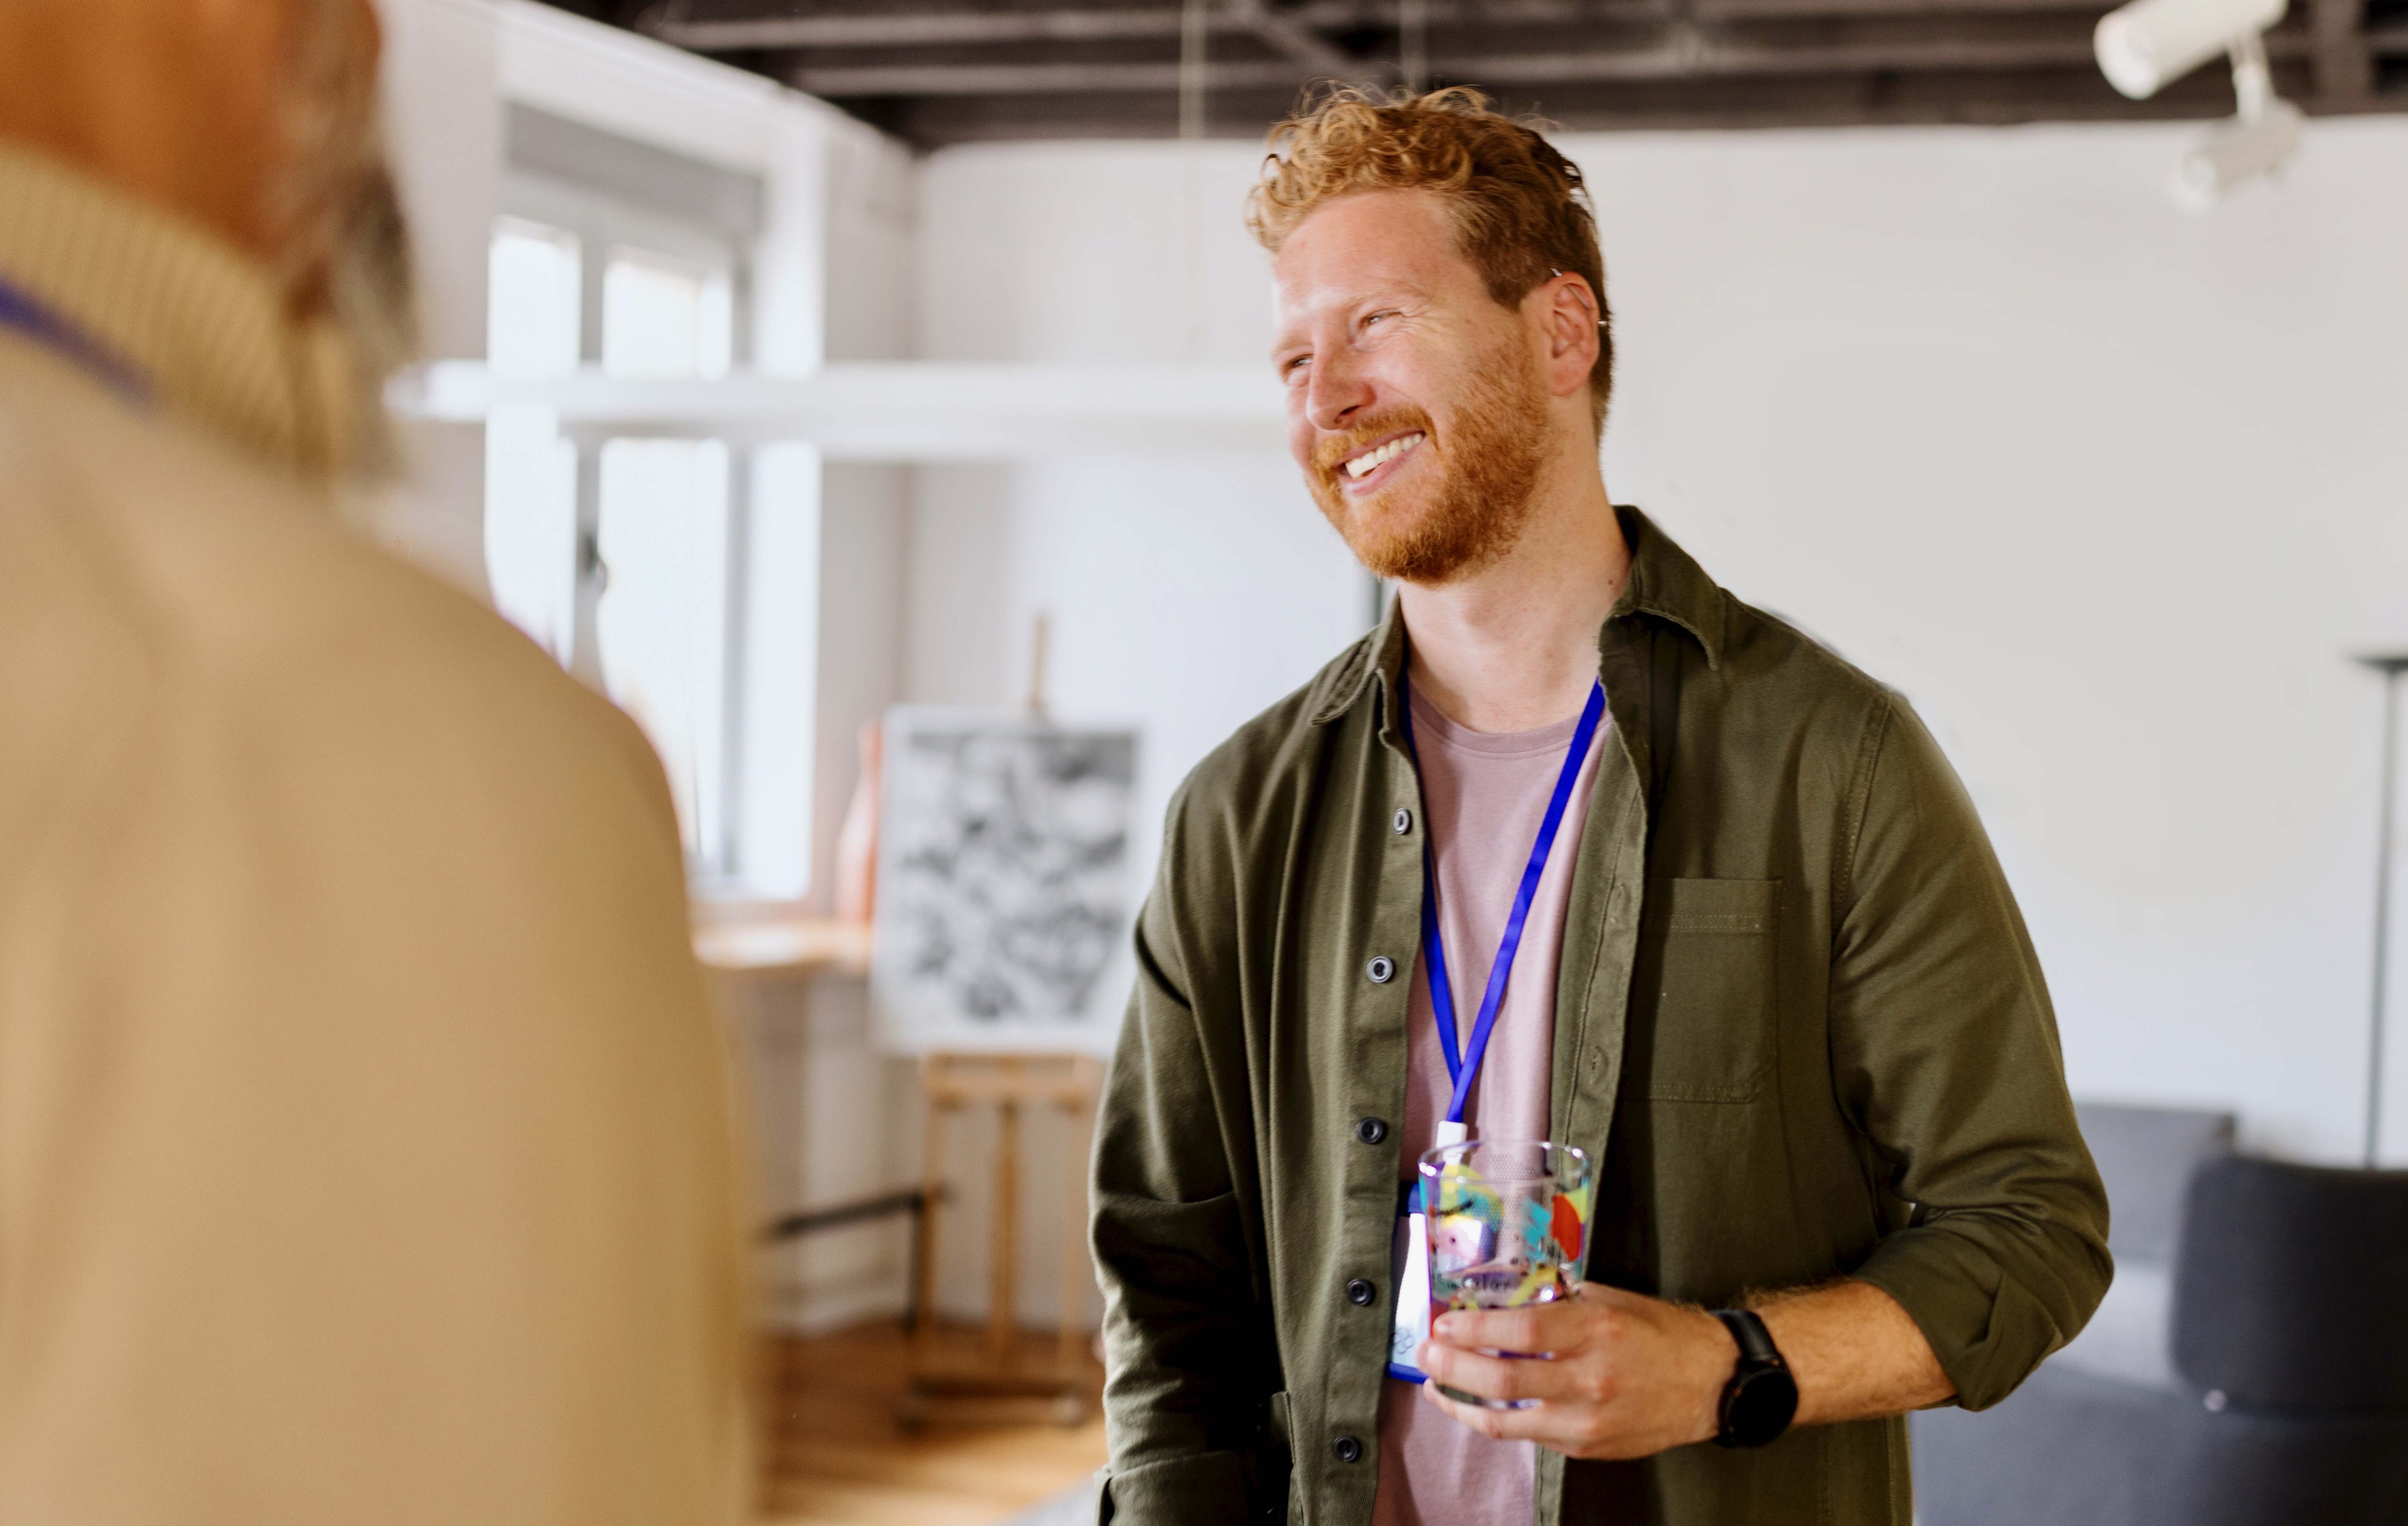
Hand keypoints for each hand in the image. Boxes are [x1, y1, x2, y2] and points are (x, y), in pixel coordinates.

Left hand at [1415, 1281, 1735, 1459]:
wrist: (1711, 1383)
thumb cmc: (1661, 1334)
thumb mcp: (1610, 1300)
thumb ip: (1559, 1302)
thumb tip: (1505, 1301)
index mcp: (1595, 1330)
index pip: (1518, 1332)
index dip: (1472, 1330)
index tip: (1445, 1323)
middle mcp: (1590, 1378)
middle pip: (1502, 1380)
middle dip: (1452, 1367)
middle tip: (1428, 1353)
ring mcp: (1587, 1419)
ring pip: (1506, 1421)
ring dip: (1462, 1403)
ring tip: (1436, 1385)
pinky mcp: (1587, 1446)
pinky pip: (1529, 1435)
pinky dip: (1496, 1421)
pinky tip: (1477, 1408)